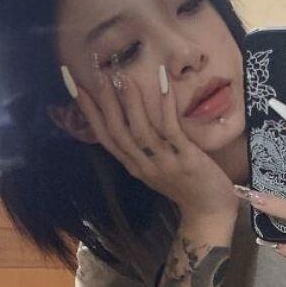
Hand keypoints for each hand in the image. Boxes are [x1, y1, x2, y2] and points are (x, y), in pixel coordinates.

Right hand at [68, 60, 238, 231]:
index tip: (76, 87)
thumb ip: (143, 148)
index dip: (89, 112)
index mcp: (134, 166)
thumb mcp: (157, 168)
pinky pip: (171, 129)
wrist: (209, 210)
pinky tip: (163, 83)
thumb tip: (131, 117)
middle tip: (97, 76)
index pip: (105, 137)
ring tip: (123, 77)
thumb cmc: (186, 185)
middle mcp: (144, 165)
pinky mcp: (185, 159)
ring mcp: (163, 162)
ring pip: (140, 131)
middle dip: (105, 104)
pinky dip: (165, 106)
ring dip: (131, 103)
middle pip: (118, 132)